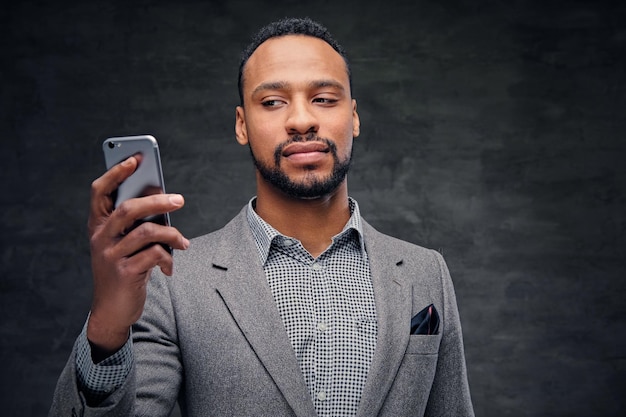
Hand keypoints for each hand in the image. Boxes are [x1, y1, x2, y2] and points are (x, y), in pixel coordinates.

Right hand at [86, 156, 188, 357]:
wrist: (112, 311)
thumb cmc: (124, 270)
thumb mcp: (124, 245)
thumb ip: (136, 225)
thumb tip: (164, 201)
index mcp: (97, 226)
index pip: (99, 191)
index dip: (115, 173)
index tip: (135, 159)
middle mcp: (100, 238)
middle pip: (128, 208)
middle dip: (157, 201)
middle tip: (180, 200)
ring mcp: (110, 256)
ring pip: (146, 231)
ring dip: (171, 234)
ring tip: (183, 242)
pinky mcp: (124, 273)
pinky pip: (154, 255)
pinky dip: (168, 259)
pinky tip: (169, 267)